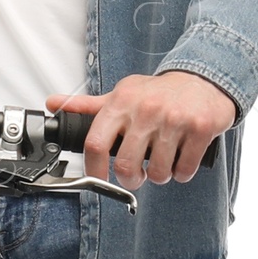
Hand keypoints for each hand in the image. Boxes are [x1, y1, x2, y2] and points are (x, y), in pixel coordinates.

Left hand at [45, 70, 236, 188]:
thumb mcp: (122, 94)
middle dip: (131, 180)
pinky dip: (181, 173)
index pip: (95, 143)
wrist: (204, 78)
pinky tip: (180, 161)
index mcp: (122, 103)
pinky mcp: (200, 128)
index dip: (93, 170)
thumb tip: (53, 104)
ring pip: (158, 172)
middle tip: (136, 176)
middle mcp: (146, 111)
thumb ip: (88, 105)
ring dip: (159, 176)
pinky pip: (184, 169)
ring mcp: (174, 120)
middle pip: (125, 166)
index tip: (98, 180)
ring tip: (161, 163)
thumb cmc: (158, 92)